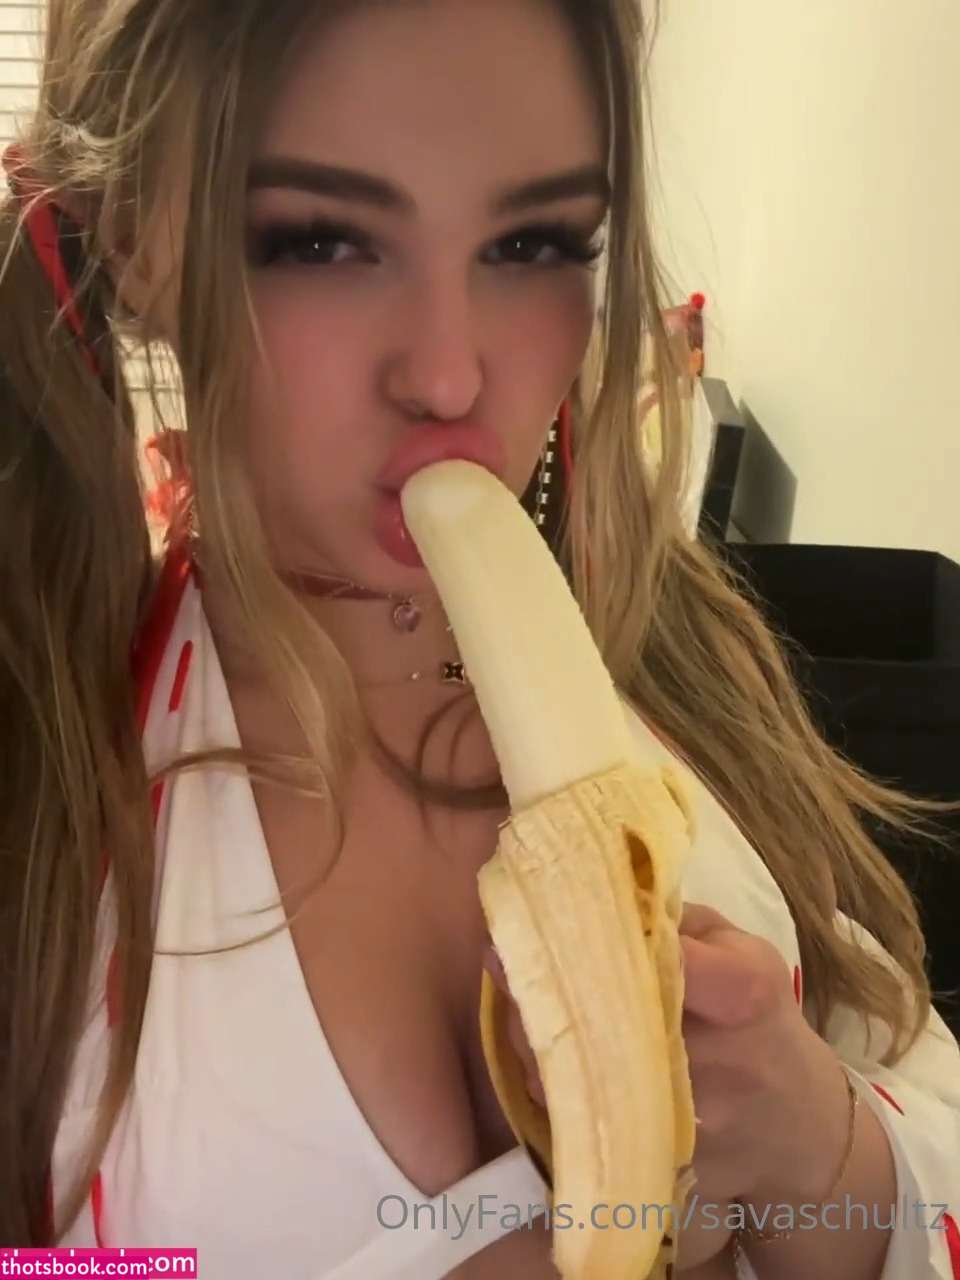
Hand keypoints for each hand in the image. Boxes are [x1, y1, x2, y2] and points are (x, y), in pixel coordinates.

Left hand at [482, 903, 851, 1271]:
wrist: (797, 1127)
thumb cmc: (762, 1020)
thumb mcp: (743, 951)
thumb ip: (675, 921)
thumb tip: (595, 895)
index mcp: (742, 995)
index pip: (663, 959)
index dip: (595, 941)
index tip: (540, 921)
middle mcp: (717, 1063)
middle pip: (609, 1027)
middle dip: (544, 995)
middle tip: (501, 960)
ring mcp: (687, 1128)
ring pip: (582, 1085)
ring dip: (535, 1045)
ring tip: (514, 1006)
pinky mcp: (661, 1171)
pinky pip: (584, 1130)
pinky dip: (555, 1095)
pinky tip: (538, 1061)